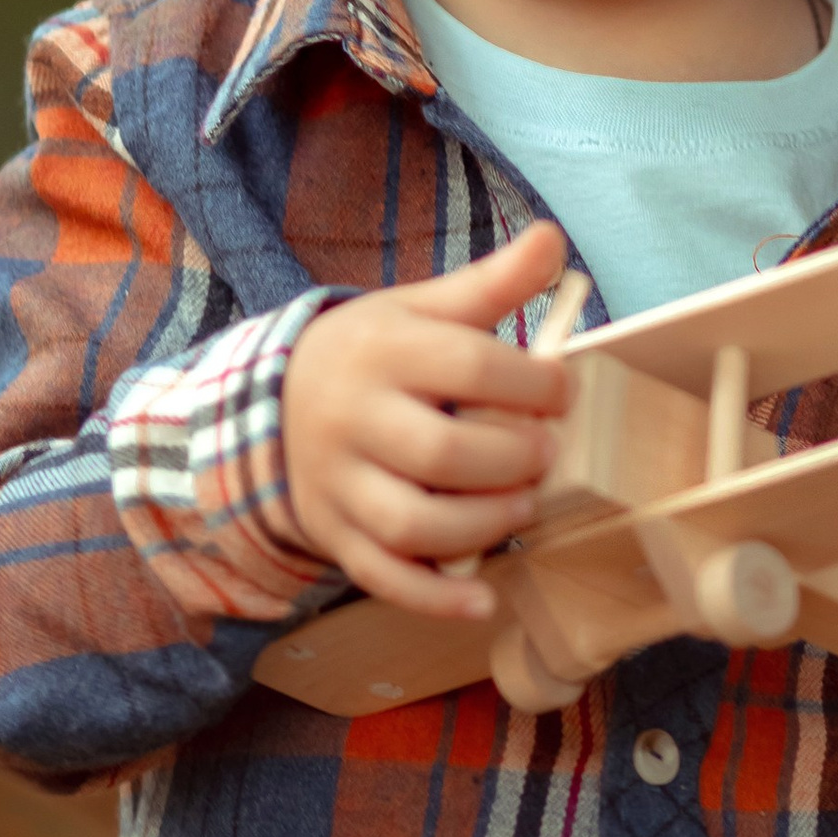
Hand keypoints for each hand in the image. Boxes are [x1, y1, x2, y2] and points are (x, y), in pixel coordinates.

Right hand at [281, 225, 574, 620]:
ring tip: (524, 505)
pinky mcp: (335, 535)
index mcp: (381, 350)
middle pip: (441, 454)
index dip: (532, 383)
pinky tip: (485, 598)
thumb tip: (554, 237)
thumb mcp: (421, 307)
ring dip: (483, 526)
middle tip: (548, 452)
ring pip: (412, 524)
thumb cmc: (375, 353)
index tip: (562, 390)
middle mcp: (352, 418)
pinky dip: (436, 598)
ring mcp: (337, 484)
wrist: (275, 401)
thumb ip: (491, 283)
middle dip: (512, 460)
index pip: (468, 366)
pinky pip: (382, 578)